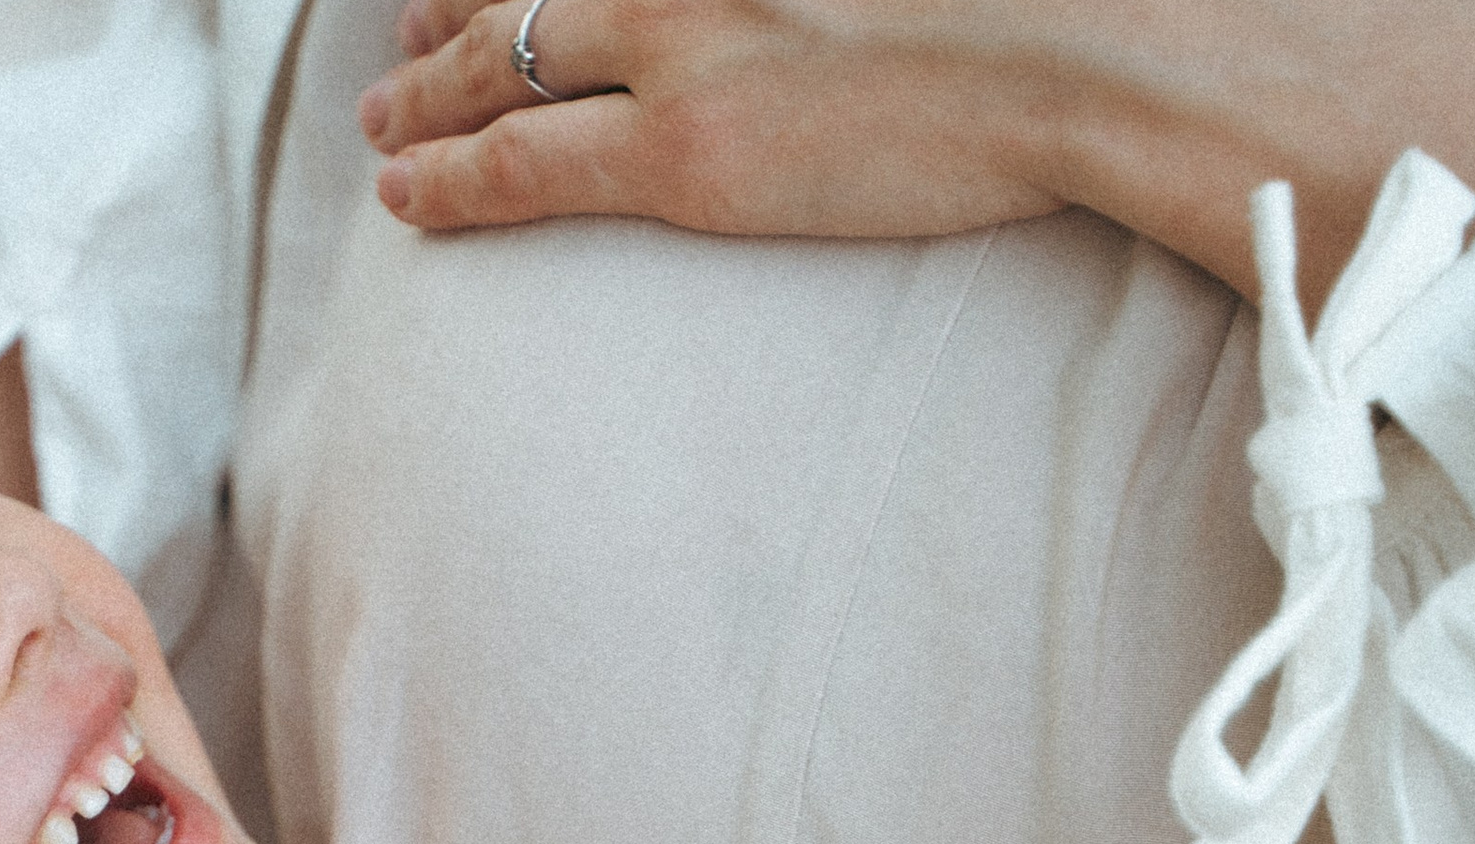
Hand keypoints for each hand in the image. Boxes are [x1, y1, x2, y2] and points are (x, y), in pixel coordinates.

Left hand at [361, 0, 1474, 313]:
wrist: (1090, 44)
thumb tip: (789, 23)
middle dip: (451, 11)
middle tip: (405, 43)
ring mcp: (681, 34)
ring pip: (503, 59)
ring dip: (427, 93)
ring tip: (384, 124)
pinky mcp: (686, 146)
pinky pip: (524, 164)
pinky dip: (448, 179)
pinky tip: (400, 194)